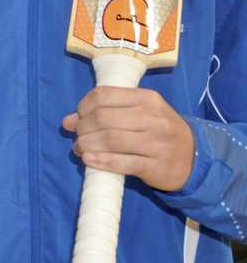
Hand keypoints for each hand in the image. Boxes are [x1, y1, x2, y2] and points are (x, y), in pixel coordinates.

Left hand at [62, 86, 194, 191]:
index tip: (78, 117)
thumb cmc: (159, 131)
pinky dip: (100, 161)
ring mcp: (157, 143)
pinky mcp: (156, 166)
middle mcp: (153, 118)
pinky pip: (121, 163)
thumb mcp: (138, 114)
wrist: (194, 158)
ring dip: (87, 145)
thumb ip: (105, 112)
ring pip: (110, 139)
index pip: (104, 95)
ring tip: (80, 149)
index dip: (83, 107)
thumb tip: (68, 121)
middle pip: (104, 118)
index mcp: (147, 99)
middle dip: (83, 128)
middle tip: (77, 136)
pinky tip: (89, 160)